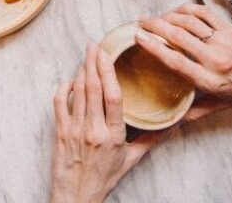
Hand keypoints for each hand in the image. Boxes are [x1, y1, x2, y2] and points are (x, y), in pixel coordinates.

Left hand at [51, 44, 162, 202]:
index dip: (108, 72)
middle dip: (92, 62)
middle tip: (93, 44)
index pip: (113, 97)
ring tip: (86, 55)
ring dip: (81, 70)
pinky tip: (70, 79)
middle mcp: (94, 130)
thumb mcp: (131, 160)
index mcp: (114, 135)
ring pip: (77, 92)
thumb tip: (172, 125)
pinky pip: (59, 103)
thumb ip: (151, 140)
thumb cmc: (104, 178)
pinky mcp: (60, 132)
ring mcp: (75, 130)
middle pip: (93, 87)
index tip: (107, 54)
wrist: (77, 196)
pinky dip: (64, 87)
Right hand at [137, 4, 231, 120]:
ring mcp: (222, 41)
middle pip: (178, 37)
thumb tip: (175, 120)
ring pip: (188, 22)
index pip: (175, 61)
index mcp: (211, 81)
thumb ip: (198, 111)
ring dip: (167, 16)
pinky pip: (203, 13)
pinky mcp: (229, 28)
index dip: (154, 48)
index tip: (138, 38)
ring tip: (154, 18)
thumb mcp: (225, 105)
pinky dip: (186, 9)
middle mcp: (215, 59)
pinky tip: (176, 12)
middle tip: (140, 23)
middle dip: (155, 26)